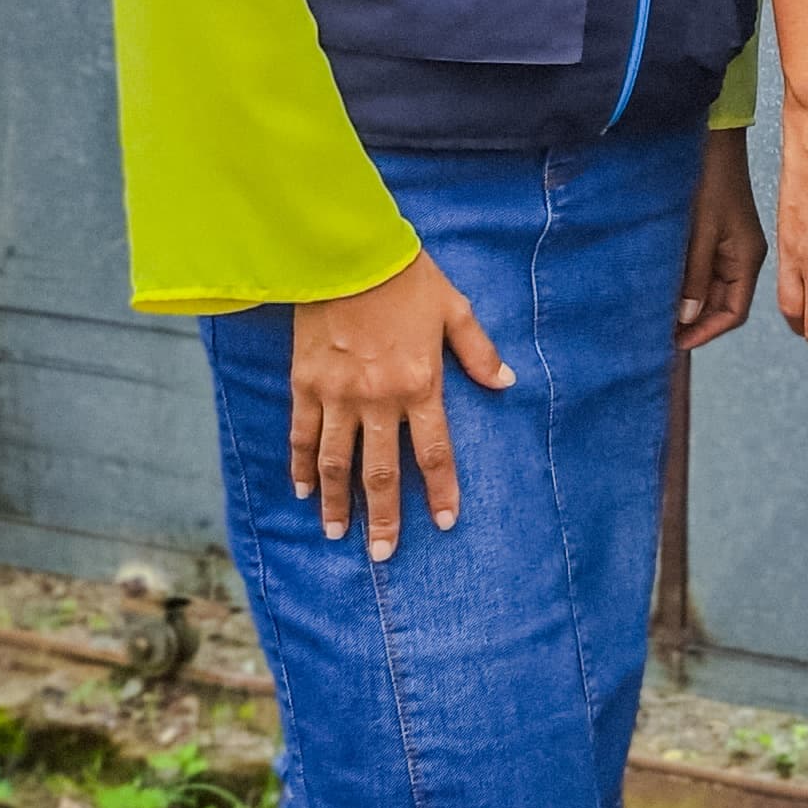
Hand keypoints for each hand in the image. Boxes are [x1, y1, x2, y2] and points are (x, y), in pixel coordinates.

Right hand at [290, 251, 510, 560]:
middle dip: (384, 517)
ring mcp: (337, 395)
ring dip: (337, 502)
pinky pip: (302, 435)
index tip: (445, 523)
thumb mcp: (454, 309)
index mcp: (420, 383)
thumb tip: (506, 383)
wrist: (345, 252)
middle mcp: (378, 399)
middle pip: (381, 472)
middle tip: (383, 554)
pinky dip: (301, 466)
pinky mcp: (305, 384)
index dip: (441, 490)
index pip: (434, 451)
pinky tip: (301, 491)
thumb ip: (479, 351)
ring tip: (338, 534)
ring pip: (337, 463)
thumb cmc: (405, 278)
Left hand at [678, 129, 767, 350]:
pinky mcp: (715, 234)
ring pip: (709, 288)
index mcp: (747, 259)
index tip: (674, 343)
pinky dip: (684, 281)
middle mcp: (741, 257)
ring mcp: (728, 246)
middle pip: (721, 304)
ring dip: (687, 302)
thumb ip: (694, 275)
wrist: (711, 138)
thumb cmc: (710, 180)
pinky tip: (662, 285)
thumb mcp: (701, 232)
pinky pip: (702, 269)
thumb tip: (686, 317)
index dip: (706, 332)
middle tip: (657, 332)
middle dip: (693, 320)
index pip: (733, 313)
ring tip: (656, 313)